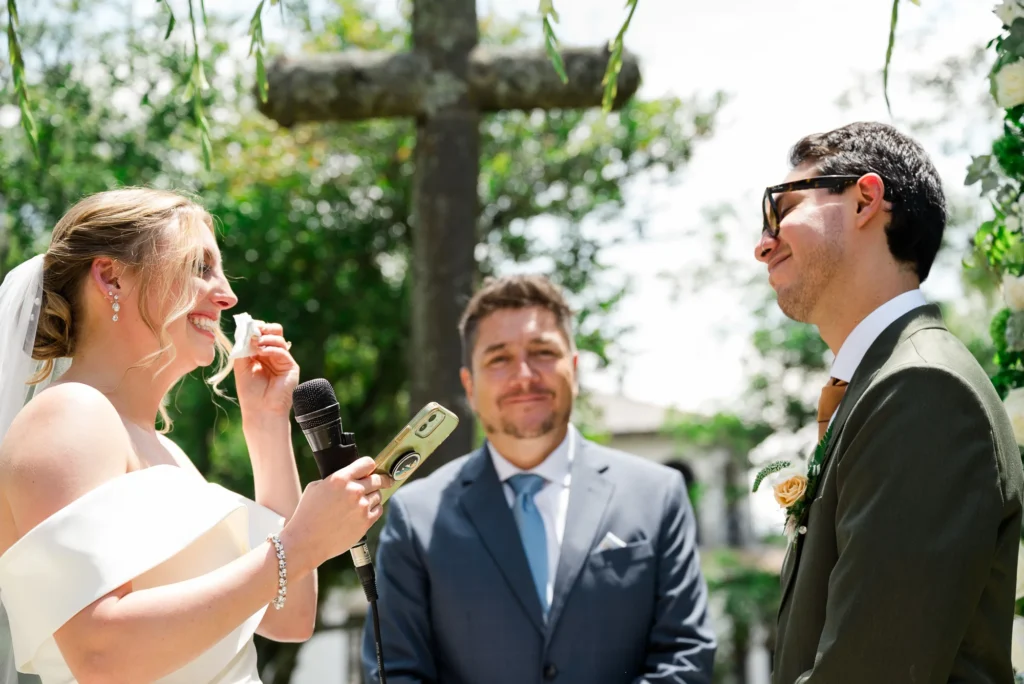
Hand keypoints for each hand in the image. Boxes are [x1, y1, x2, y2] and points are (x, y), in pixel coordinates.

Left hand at [234, 322, 299, 418]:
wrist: (261, 409)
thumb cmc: (250, 391)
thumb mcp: (241, 366)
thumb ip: (244, 348)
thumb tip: (247, 331)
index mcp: (261, 354)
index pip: (262, 334)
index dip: (255, 328)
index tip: (247, 327)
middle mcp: (273, 354)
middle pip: (274, 332)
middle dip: (264, 329)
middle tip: (255, 331)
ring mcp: (283, 360)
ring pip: (279, 339)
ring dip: (266, 339)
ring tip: (256, 345)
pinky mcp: (291, 366)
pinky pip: (283, 351)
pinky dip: (271, 349)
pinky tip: (262, 352)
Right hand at [279, 457, 393, 574]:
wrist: (306, 541)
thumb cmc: (307, 514)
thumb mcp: (316, 487)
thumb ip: (335, 479)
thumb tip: (349, 477)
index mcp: (340, 479)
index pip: (367, 463)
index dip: (369, 466)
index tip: (371, 469)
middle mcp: (354, 491)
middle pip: (378, 479)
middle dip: (379, 480)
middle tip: (382, 482)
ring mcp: (362, 507)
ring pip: (379, 495)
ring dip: (373, 496)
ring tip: (362, 502)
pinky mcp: (366, 522)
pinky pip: (378, 510)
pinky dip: (374, 509)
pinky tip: (364, 511)